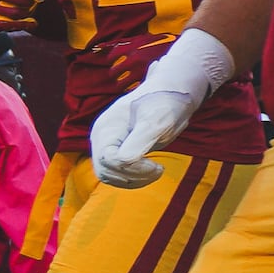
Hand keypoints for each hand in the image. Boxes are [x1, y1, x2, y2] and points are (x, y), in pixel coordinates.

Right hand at [89, 27, 233, 186]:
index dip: (132, 169)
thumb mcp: (157, 121)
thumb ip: (139, 141)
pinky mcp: (115, 150)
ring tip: (157, 171)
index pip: (108, 160)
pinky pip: (116, 174)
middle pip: (105, 170)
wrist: (172, 92)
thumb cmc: (166, 103)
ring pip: (109, 175)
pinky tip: (152, 171)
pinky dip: (133, 178)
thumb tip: (123, 161)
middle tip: (160, 170)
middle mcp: (101, 136)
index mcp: (107, 127)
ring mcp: (106, 143)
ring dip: (134, 180)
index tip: (158, 167)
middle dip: (134, 177)